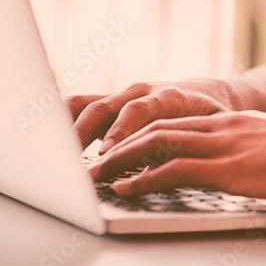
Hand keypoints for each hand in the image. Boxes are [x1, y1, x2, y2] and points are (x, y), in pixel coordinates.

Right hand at [67, 79, 239, 153]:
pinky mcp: (111, 101)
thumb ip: (188, 146)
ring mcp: (123, 95)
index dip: (122, 131)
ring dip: (68, 128)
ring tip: (53, 155)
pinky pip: (82, 104)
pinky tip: (52, 141)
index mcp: (170, 97)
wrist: (211, 93)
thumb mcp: (212, 130)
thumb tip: (165, 173)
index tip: (107, 153)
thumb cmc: (214, 116)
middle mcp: (142, 92)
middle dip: (85, 135)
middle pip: (105, 107)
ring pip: (87, 104)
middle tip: (70, 162)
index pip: (141, 111)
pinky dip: (64, 119)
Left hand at [86, 110, 265, 202]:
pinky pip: (172, 171)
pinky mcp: (227, 169)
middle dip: (122, 143)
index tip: (123, 144)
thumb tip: (260, 169)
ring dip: (120, 160)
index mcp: (236, 121)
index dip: (145, 133)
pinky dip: (142, 180)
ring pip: (155, 146)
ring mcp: (223, 146)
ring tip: (96, 174)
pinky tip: (124, 190)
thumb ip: (262, 153)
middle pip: (157, 128)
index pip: (178, 122)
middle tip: (95, 158)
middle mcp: (223, 127)